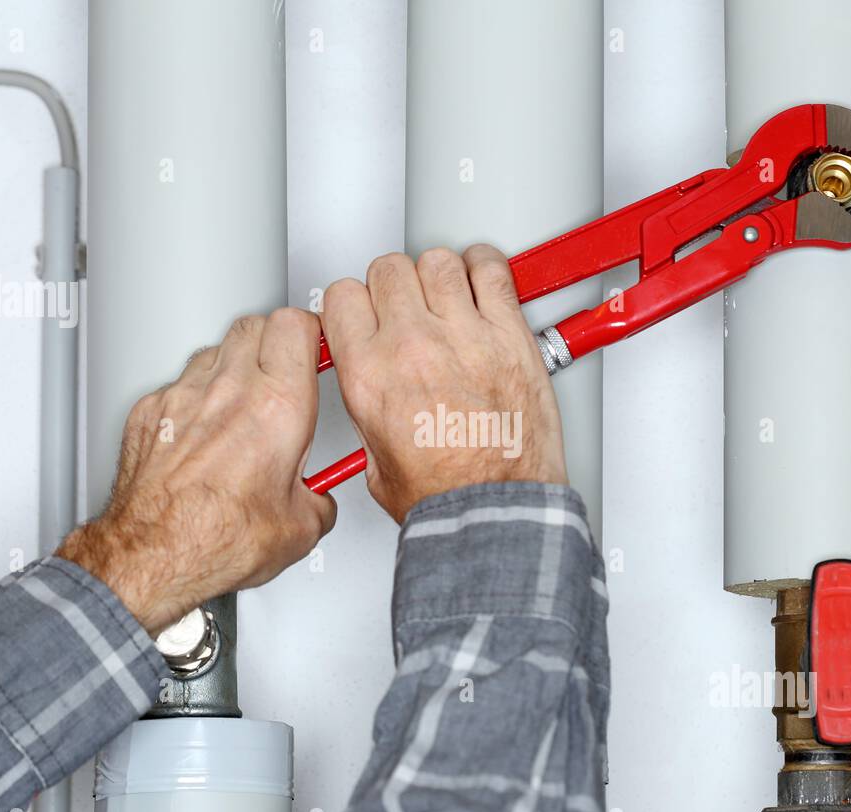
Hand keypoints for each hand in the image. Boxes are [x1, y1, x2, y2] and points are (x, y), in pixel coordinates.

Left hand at [57, 310, 336, 633]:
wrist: (151, 557)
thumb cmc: (214, 541)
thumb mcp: (300, 529)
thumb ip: (319, 498)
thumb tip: (318, 497)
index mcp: (278, 409)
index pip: (298, 325)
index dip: (312, 334)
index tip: (318, 351)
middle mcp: (230, 391)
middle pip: (257, 323)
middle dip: (276, 340)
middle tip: (286, 370)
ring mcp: (185, 396)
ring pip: (217, 349)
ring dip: (236, 366)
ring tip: (245, 405)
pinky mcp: (152, 411)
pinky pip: (180, 384)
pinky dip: (197, 398)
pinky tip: (205, 431)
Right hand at [322, 244, 566, 522]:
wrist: (496, 510)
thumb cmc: (444, 496)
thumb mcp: (375, 461)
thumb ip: (368, 410)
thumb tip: (372, 388)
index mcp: (370, 374)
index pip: (342, 295)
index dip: (355, 302)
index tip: (368, 312)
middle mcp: (412, 346)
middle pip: (388, 270)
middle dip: (394, 286)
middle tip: (409, 308)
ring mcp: (463, 335)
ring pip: (436, 261)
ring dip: (438, 276)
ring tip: (448, 298)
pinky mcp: (508, 334)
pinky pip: (491, 269)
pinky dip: (485, 267)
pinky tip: (482, 284)